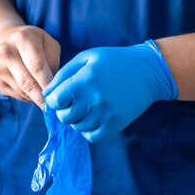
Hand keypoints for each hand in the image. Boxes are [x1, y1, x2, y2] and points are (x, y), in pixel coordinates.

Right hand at [0, 25, 60, 105]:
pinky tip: (31, 91)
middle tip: (53, 106)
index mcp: (23, 39)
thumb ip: (53, 60)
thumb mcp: (46, 41)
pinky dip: (27, 96)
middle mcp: (7, 52)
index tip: (57, 95)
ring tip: (44, 95)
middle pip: (28, 82)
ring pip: (22, 91)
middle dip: (42, 97)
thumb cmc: (29, 41)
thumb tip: (54, 85)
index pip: (37, 66)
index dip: (48, 83)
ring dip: (35, 97)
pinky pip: (16, 95)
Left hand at [43, 40, 177, 142]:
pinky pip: (93, 137)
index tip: (62, 97)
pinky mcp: (117, 123)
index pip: (55, 101)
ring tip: (86, 109)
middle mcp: (93, 99)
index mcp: (83, 80)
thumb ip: (63, 74)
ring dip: (77, 120)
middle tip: (74, 104)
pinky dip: (89, 131)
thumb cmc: (113, 60)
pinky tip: (94, 119)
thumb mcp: (86, 58)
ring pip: (78, 128)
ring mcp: (106, 113)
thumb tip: (47, 93)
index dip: (55, 100)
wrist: (147, 70)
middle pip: (64, 117)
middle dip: (64, 111)